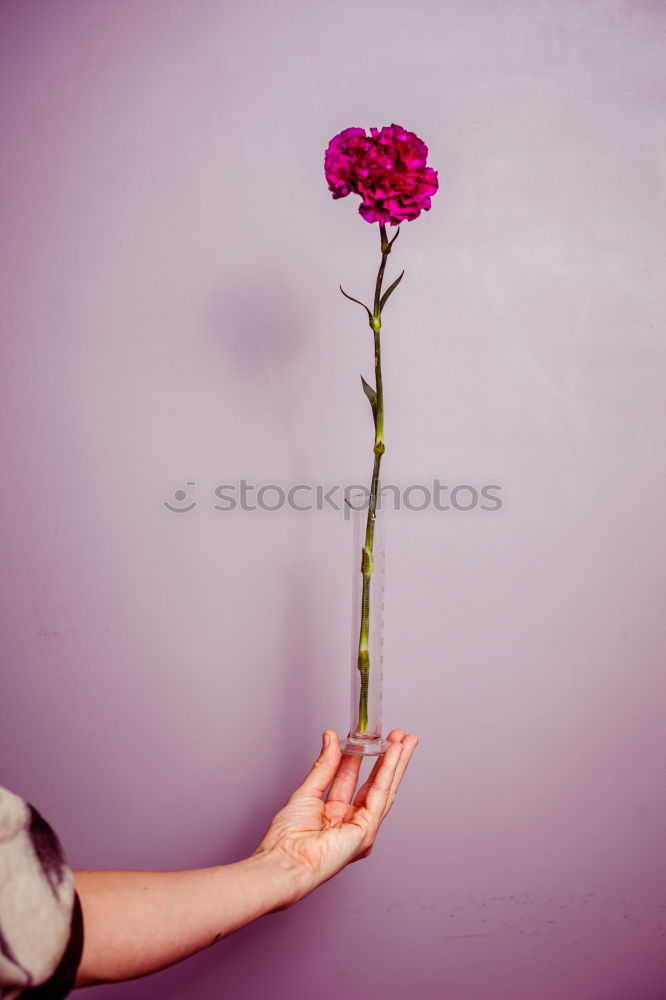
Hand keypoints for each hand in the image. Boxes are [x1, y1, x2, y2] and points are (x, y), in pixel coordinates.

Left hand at [252, 728, 417, 905]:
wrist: (285, 862)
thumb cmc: (287, 839)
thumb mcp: (307, 792)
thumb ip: (324, 766)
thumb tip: (331, 738)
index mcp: (333, 814)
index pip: (351, 779)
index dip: (362, 756)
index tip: (368, 736)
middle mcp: (350, 821)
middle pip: (374, 783)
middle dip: (388, 759)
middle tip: (400, 736)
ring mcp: (361, 828)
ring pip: (383, 788)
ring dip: (396, 762)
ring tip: (405, 740)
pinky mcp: (367, 831)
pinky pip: (380, 795)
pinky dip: (389, 772)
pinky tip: (395, 754)